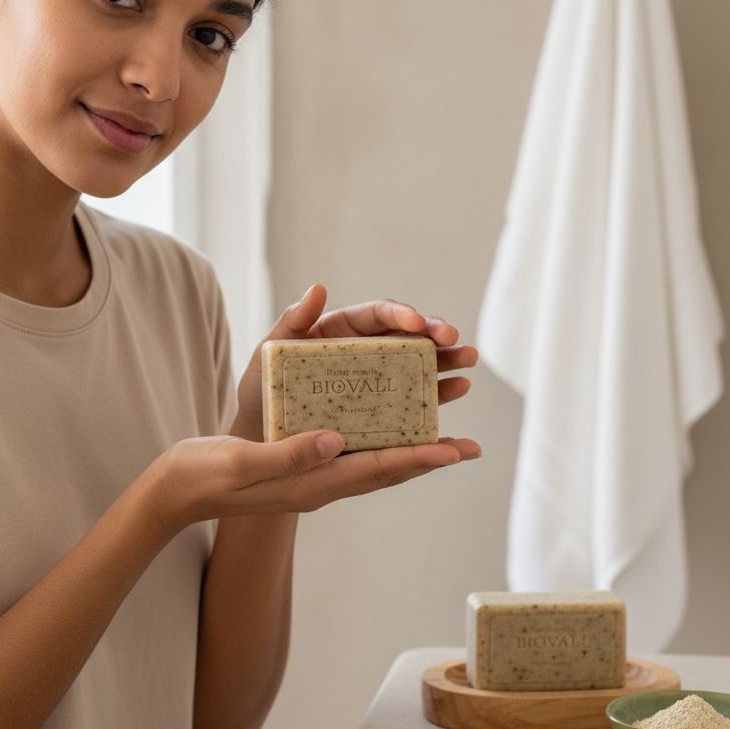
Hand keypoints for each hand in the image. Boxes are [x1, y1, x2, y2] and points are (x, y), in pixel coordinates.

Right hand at [144, 428, 475, 530]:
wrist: (178, 492)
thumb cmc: (205, 475)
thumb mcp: (243, 462)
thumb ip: (289, 454)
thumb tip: (336, 439)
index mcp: (311, 483)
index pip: (376, 469)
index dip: (419, 459)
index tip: (458, 450)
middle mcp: (320, 484)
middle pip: (387, 469)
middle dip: (430, 457)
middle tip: (470, 446)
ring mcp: (312, 479)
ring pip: (374, 464)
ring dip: (411, 451)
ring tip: (445, 437)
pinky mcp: (302, 468)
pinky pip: (354, 457)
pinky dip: (380, 443)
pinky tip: (386, 429)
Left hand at [231, 284, 479, 448]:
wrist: (260, 440)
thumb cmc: (262, 392)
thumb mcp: (267, 354)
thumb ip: (290, 323)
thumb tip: (317, 288)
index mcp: (340, 332)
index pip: (376, 315)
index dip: (400, 313)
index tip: (415, 322)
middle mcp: (365, 352)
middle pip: (407, 335)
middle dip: (434, 333)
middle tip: (453, 339)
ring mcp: (377, 381)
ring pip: (419, 364)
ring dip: (447, 361)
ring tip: (468, 362)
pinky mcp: (384, 412)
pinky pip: (416, 399)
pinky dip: (439, 394)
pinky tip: (459, 389)